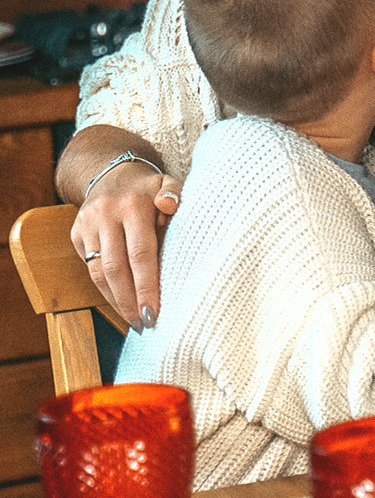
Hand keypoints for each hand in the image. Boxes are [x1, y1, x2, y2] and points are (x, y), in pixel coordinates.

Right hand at [70, 162, 182, 330]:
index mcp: (133, 205)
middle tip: (144, 325)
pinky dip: (104, 289)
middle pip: (116, 269)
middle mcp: (106, 215)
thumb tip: (170, 207)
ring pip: (98, 273)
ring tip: (133, 320)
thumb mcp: (167, 182)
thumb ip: (175, 194)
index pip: (141, 254)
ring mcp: (87, 225)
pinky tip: (119, 303)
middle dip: (130, 301)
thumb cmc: (149, 187)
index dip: (147, 287)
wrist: (111, 172)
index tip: (155, 313)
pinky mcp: (76, 234)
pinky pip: (89, 268)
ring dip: (116, 301)